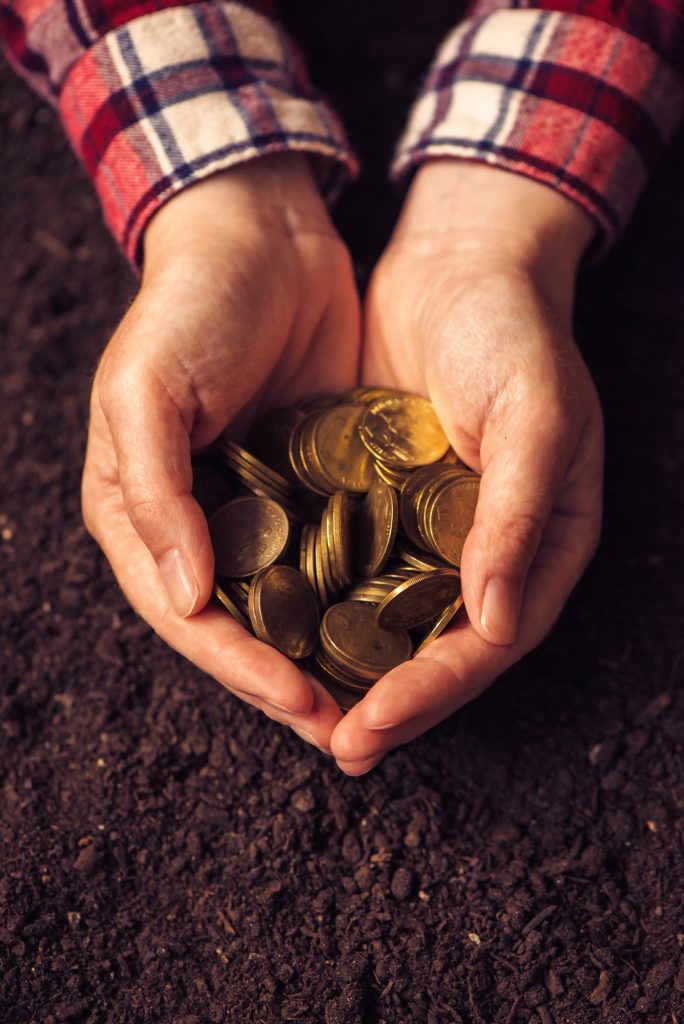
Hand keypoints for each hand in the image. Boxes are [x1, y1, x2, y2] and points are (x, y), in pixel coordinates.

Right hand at [82, 155, 359, 750]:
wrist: (262, 236)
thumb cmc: (188, 306)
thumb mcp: (146, 389)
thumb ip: (154, 492)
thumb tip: (184, 593)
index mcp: (139, 513)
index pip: (187, 615)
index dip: (239, 666)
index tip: (300, 702)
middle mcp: (195, 523)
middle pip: (239, 628)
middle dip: (288, 683)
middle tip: (347, 731)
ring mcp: (253, 509)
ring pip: (289, 606)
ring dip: (326, 657)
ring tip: (375, 702)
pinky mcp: (306, 487)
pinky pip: (331, 557)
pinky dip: (355, 598)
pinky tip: (394, 629)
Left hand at [330, 162, 603, 774]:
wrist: (458, 264)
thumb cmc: (516, 333)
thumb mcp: (537, 416)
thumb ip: (519, 516)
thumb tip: (497, 620)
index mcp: (540, 541)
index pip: (489, 640)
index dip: (434, 689)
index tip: (373, 727)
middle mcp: (484, 548)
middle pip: (437, 647)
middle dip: (389, 702)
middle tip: (336, 747)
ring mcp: (430, 528)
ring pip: (390, 618)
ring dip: (348, 668)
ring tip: (299, 713)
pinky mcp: (382, 502)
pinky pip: (352, 565)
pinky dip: (321, 601)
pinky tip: (279, 630)